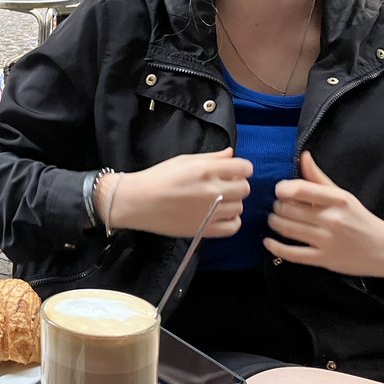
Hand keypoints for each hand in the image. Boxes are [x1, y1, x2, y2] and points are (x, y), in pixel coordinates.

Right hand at [111, 148, 251, 237]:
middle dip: (237, 185)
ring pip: (240, 207)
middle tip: (223, 186)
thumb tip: (232, 154)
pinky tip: (220, 215)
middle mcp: (212, 190)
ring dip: (232, 203)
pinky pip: (233, 227)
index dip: (241, 169)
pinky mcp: (205, 229)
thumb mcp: (184, 160)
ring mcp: (210, 211)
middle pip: (245, 188)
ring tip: (218, 202)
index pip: (245, 168)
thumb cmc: (158, 178)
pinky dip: (231, 221)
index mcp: (206, 169)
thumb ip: (211, 157)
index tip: (232, 172)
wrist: (137, 202)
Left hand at [265, 152, 383, 279]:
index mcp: (337, 200)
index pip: (300, 190)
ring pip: (287, 229)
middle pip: (288, 210)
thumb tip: (303, 156)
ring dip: (274, 223)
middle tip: (277, 207)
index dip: (282, 189)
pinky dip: (275, 247)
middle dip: (277, 207)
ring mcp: (327, 240)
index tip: (279, 191)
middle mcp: (331, 219)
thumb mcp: (343, 195)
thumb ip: (318, 178)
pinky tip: (268, 242)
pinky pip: (291, 254)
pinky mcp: (323, 259)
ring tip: (274, 220)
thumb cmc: (359, 218)